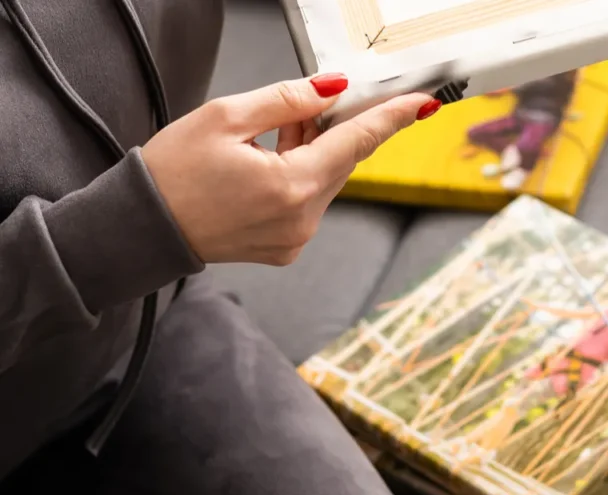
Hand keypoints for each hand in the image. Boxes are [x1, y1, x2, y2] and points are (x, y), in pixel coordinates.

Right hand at [141, 74, 436, 265]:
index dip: (390, 119)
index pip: (356, 143)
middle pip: (341, 162)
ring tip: (265, 141)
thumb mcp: (224, 118)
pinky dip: (299, 178)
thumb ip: (286, 101)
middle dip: (329, 130)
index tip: (420, 104)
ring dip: (311, 153)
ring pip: (325, 181)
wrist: (141, 229)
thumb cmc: (171, 174)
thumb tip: (331, 89)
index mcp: (291, 186)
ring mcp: (296, 238)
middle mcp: (302, 218)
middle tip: (302, 108)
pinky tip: (265, 167)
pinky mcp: (286, 248)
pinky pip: (308, 203)